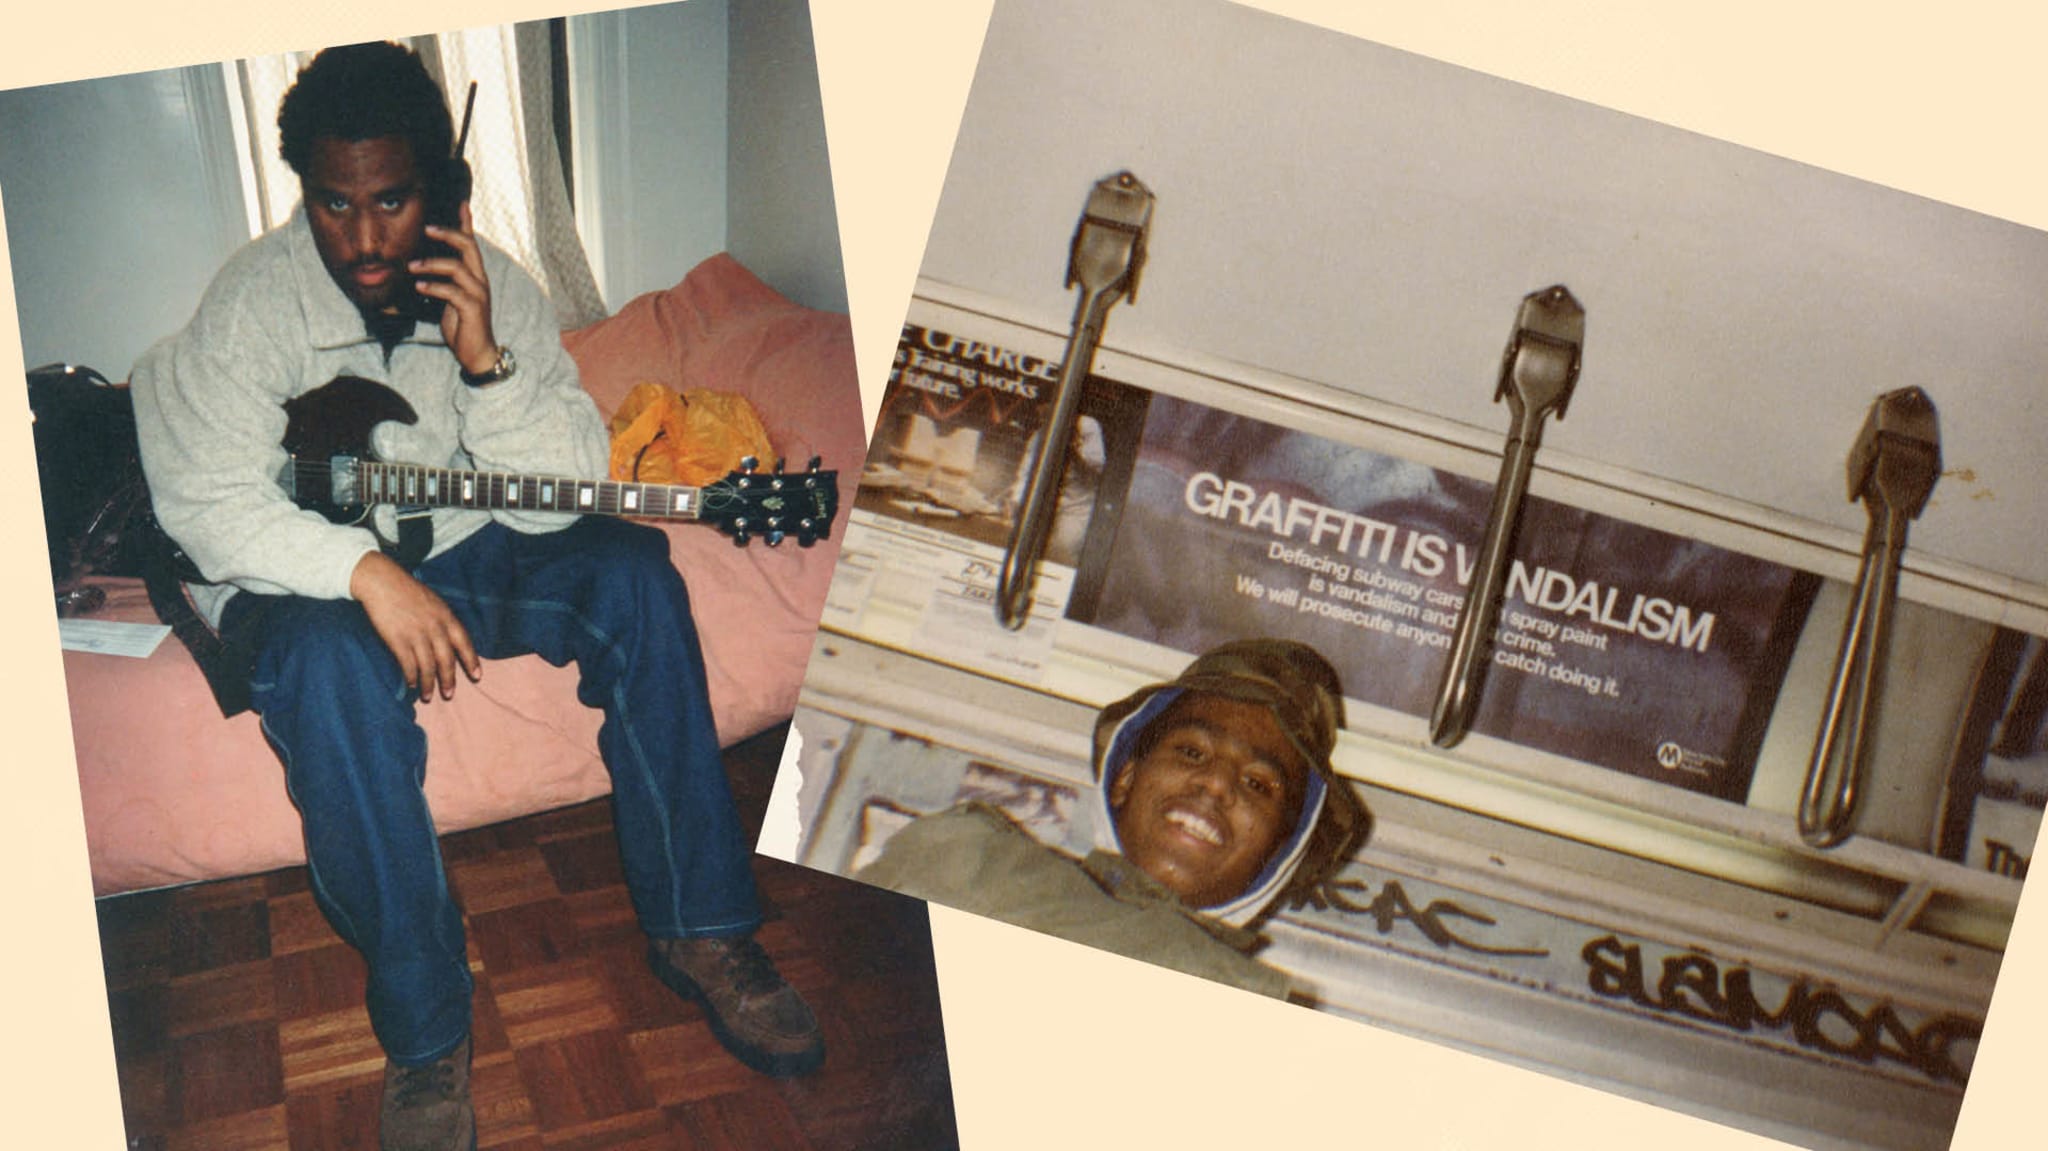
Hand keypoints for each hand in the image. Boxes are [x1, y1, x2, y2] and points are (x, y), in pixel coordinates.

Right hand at [349, 551, 480, 701]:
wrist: (381, 581)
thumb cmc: (407, 591)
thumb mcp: (434, 601)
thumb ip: (443, 619)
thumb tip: (451, 639)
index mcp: (446, 616)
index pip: (464, 642)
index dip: (471, 660)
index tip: (477, 676)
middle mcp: (434, 627)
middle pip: (446, 659)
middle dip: (448, 679)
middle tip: (449, 695)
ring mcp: (416, 634)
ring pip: (427, 666)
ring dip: (428, 684)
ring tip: (428, 696)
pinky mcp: (397, 639)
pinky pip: (408, 664)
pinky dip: (410, 676)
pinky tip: (410, 684)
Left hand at [411, 202, 499, 375]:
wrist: (477, 352)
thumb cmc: (462, 325)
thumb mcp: (450, 299)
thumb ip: (443, 282)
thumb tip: (422, 267)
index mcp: (475, 276)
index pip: (472, 244)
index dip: (467, 223)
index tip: (461, 204)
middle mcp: (479, 280)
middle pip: (468, 247)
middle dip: (448, 234)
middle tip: (427, 227)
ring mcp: (478, 294)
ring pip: (457, 267)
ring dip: (431, 263)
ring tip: (412, 266)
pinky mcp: (472, 309)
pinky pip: (452, 291)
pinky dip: (434, 286)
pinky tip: (420, 286)